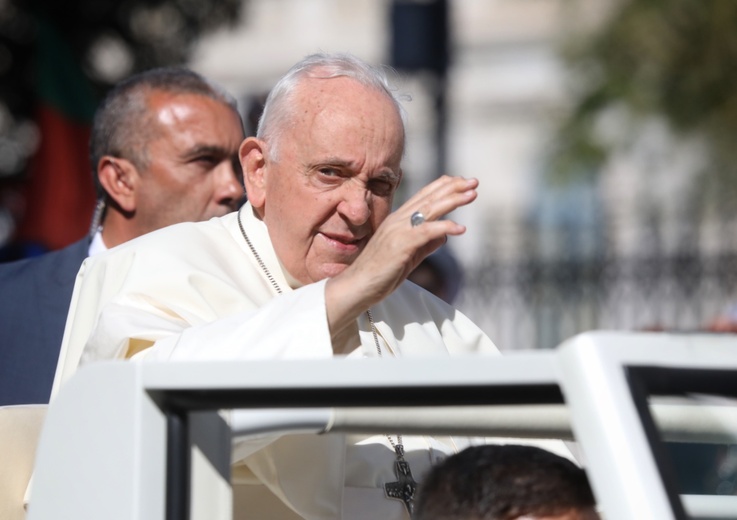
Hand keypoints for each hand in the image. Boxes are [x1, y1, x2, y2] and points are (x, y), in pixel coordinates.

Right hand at [325, 175, 477, 348]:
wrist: (357, 286)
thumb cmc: (380, 273)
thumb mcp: (409, 256)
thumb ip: (426, 244)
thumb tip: (445, 236)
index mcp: (398, 220)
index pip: (423, 196)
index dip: (443, 187)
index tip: (462, 182)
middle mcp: (398, 220)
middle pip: (429, 198)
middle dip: (453, 188)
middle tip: (474, 181)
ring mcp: (398, 231)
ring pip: (430, 209)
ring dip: (453, 200)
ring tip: (472, 194)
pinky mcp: (400, 244)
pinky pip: (426, 232)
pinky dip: (445, 227)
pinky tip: (461, 228)